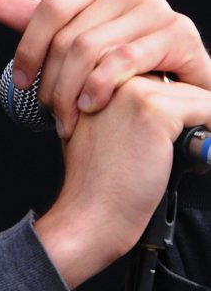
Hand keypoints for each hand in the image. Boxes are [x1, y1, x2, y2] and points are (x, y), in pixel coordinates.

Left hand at [0, 0, 210, 137]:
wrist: (175, 101)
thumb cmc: (122, 74)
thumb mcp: (78, 45)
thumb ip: (41, 23)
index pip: (51, 9)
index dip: (29, 48)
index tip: (20, 82)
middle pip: (69, 34)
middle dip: (51, 80)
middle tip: (46, 110)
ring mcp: (161, 9)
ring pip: (90, 49)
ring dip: (70, 91)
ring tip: (66, 117)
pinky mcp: (181, 36)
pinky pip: (123, 60)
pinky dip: (98, 87)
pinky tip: (90, 107)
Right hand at [34, 74, 210, 288]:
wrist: (90, 212)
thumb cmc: (96, 182)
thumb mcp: (100, 131)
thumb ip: (121, 108)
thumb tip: (171, 108)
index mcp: (99, 81)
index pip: (157, 81)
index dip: (169, 114)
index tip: (160, 139)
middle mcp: (113, 78)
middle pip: (178, 87)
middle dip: (185, 119)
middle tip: (163, 152)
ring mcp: (132, 91)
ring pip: (195, 97)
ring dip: (198, 128)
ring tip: (170, 157)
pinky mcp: (153, 108)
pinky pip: (207, 109)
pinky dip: (208, 136)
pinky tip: (181, 158)